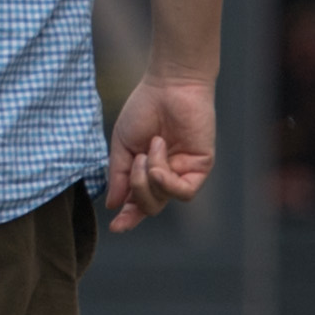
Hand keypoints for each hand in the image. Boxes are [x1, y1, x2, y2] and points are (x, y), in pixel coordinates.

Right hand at [106, 70, 213, 229]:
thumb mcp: (123, 145)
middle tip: (134, 164)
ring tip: (148, 151)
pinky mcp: (200, 167)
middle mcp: (167, 175)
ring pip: (164, 199)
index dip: (128, 217)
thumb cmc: (144, 109)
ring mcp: (184, 172)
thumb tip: (114, 205)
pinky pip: (184, 192)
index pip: (139, 202)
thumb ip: (119, 175)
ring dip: (148, 179)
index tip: (115, 227)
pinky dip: (166, 180)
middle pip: (151, 206)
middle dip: (136, 192)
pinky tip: (158, 161)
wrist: (168, 86)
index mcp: (147, 170)